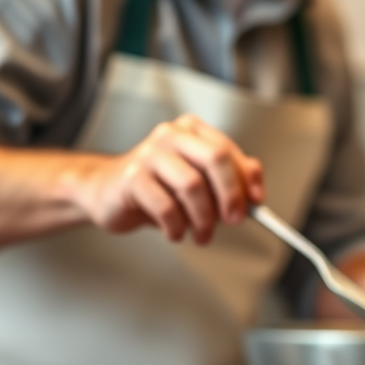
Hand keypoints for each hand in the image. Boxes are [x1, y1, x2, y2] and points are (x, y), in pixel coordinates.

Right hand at [73, 114, 263, 243]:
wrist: (107, 191)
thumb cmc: (158, 186)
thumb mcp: (197, 179)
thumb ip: (228, 178)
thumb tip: (255, 194)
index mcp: (191, 130)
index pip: (228, 150)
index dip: (246, 179)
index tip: (257, 203)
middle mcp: (171, 136)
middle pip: (215, 159)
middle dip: (230, 194)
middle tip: (233, 220)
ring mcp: (149, 154)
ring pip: (192, 186)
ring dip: (204, 219)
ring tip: (201, 234)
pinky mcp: (131, 178)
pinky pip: (166, 207)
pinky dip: (177, 227)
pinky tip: (175, 232)